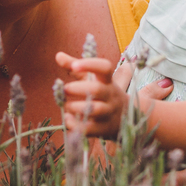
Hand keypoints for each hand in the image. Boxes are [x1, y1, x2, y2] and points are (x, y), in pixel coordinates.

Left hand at [54, 53, 172, 137]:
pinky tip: (67, 119)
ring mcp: (108, 113)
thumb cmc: (103, 95)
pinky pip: (90, 128)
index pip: (105, 68)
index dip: (90, 65)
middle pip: (97, 89)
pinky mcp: (103, 130)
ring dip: (76, 106)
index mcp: (108, 81)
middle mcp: (110, 96)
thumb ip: (75, 67)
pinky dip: (76, 124)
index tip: (74, 65)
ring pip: (94, 109)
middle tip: (65, 89)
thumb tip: (58, 55)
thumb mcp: (92, 79)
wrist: (127, 119)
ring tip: (65, 105)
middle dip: (78, 88)